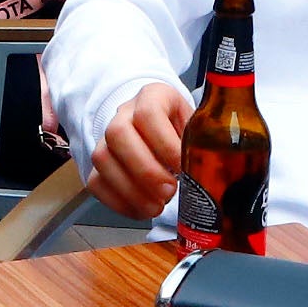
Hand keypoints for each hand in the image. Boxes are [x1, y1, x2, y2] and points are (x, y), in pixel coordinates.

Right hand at [91, 82, 192, 216]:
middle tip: (169, 192)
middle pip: (118, 134)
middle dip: (145, 170)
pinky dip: (119, 202)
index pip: (149, 114)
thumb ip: (201, 143)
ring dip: (131, 190)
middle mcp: (123, 113)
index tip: (183, 168)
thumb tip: (211, 174)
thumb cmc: (180, 128)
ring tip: (156, 206)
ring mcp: (105, 137)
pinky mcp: (99, 163)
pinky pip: (96, 182)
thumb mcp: (196, 125)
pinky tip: (141, 209)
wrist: (158, 126)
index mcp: (152, 96)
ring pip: (103, 160)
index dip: (165, 144)